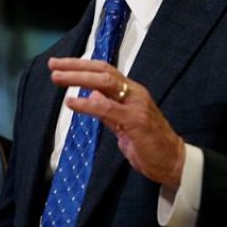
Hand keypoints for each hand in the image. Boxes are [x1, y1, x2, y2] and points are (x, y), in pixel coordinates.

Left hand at [48, 57, 185, 187]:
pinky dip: (87, 104)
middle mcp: (134, 93)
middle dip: (76, 66)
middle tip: (53, 65)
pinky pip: (107, 108)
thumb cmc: (149, 144)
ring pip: (105, 83)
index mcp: (131, 92)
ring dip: (78, 78)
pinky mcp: (135, 121)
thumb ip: (108, 110)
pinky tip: (71, 102)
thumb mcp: (124, 124)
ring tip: (57, 77)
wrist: (172, 162)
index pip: (104, 71)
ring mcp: (136, 105)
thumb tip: (90, 96)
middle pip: (103, 71)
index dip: (82, 65)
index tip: (60, 64)